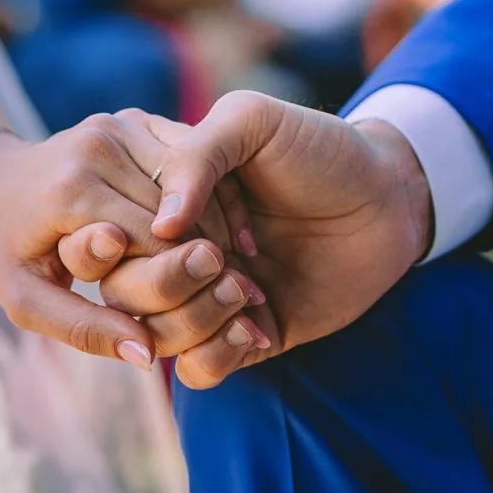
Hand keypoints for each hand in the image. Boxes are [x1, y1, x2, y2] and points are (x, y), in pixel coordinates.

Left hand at [0, 112, 263, 369]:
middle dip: (211, 259)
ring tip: (240, 271)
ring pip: (192, 186)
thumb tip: (147, 356)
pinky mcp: (132, 117)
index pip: (153, 243)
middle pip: (177, 213)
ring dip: (218, 227)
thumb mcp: (27, 301)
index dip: (192, 283)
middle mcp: (97, 149)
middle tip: (248, 300)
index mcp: (71, 193)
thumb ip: (84, 331)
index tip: (228, 316)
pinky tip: (223, 233)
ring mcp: (117, 126)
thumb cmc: (7, 250)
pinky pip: (188, 160)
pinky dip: (210, 196)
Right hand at [116, 91, 431, 387]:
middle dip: (162, 283)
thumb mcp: (251, 122)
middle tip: (215, 258)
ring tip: (244, 289)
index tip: (154, 232)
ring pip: (157, 337)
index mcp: (161, 205)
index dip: (116, 244)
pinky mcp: (246, 338)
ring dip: (193, 318)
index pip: (104, 240)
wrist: (387, 192)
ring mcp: (209, 299)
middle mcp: (175, 255)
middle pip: (121, 294)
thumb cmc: (317, 147)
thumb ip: (195, 157)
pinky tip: (253, 325)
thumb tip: (161, 226)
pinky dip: (216, 354)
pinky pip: (200, 370)